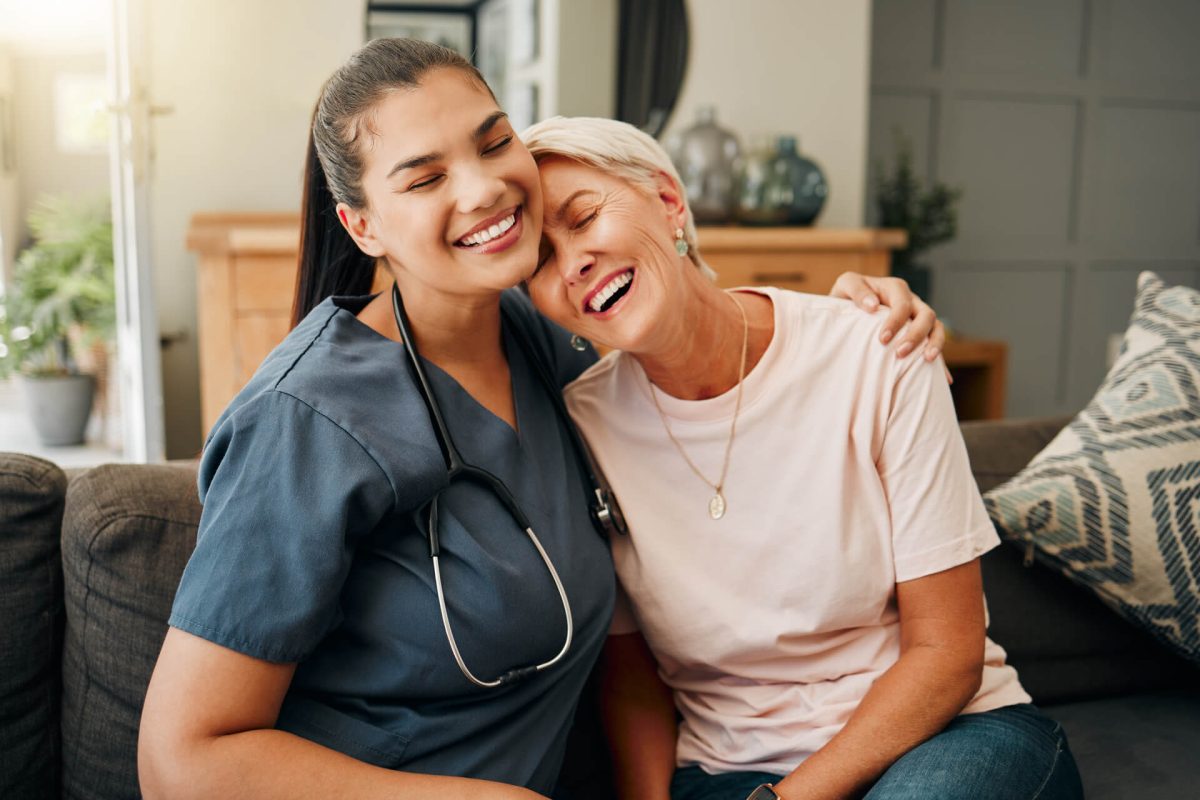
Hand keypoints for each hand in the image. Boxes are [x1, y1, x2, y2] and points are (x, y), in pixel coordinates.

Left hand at [829, 272, 950, 382]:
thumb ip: (857, 290)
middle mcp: (912, 301)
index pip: (902, 304)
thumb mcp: (846, 284)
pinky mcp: (919, 334)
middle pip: (926, 315)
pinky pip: (933, 345)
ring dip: (935, 343)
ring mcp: (918, 317)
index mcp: (895, 288)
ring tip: (928, 360)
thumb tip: (872, 305)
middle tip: (900, 353)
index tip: (882, 339)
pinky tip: (944, 379)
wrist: (848, 308)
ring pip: (936, 327)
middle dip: (916, 335)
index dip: (895, 321)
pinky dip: (941, 362)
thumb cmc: (847, 295)